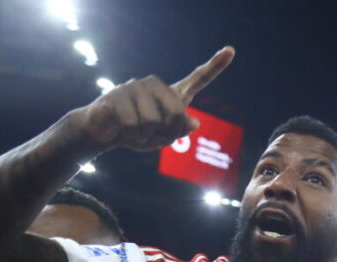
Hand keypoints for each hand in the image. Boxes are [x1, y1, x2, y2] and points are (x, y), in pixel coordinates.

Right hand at [71, 46, 234, 153]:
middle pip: (176, 114)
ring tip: (136, 130)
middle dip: (166, 133)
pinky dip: (131, 135)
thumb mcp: (164, 137)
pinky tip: (123, 129)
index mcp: (172, 94)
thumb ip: (180, 130)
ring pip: (152, 121)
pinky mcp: (116, 95)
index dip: (216, 65)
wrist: (105, 132)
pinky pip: (132, 124)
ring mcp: (135, 87)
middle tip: (151, 134)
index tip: (231, 50)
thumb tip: (193, 122)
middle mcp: (156, 85)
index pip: (199, 78)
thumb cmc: (139, 133)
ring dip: (145, 135)